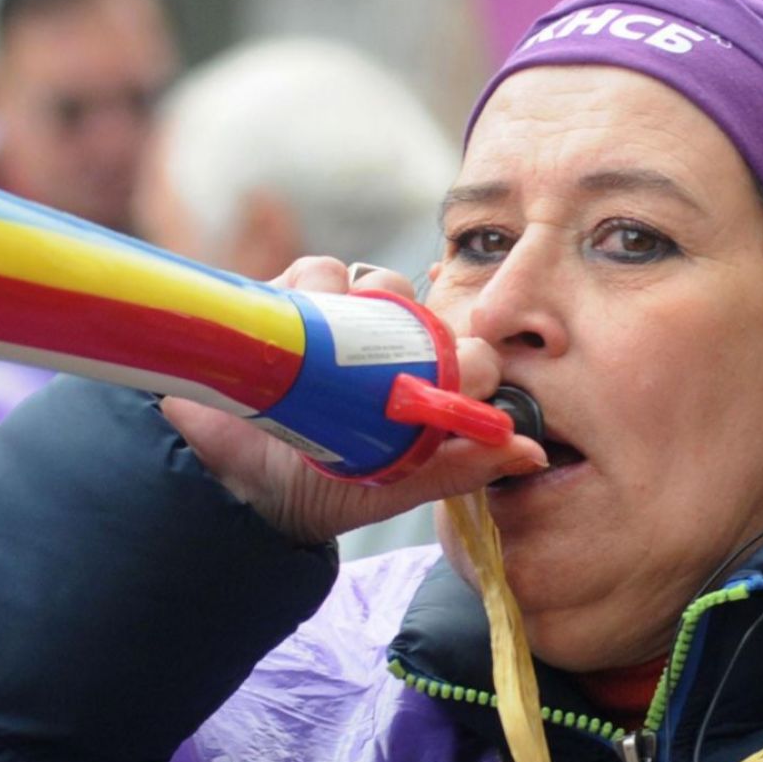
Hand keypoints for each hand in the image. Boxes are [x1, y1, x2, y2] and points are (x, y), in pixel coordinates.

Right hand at [158, 258, 547, 543]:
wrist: (230, 486)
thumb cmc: (316, 491)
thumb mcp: (396, 485)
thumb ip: (463, 468)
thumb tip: (532, 451)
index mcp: (412, 386)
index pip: (461, 345)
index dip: (470, 350)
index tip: (464, 372)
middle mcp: (376, 348)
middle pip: (417, 304)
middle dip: (415, 320)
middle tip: (397, 359)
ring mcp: (332, 322)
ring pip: (373, 280)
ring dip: (364, 303)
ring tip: (338, 352)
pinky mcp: (287, 304)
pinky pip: (319, 271)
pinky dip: (316, 286)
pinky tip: (301, 323)